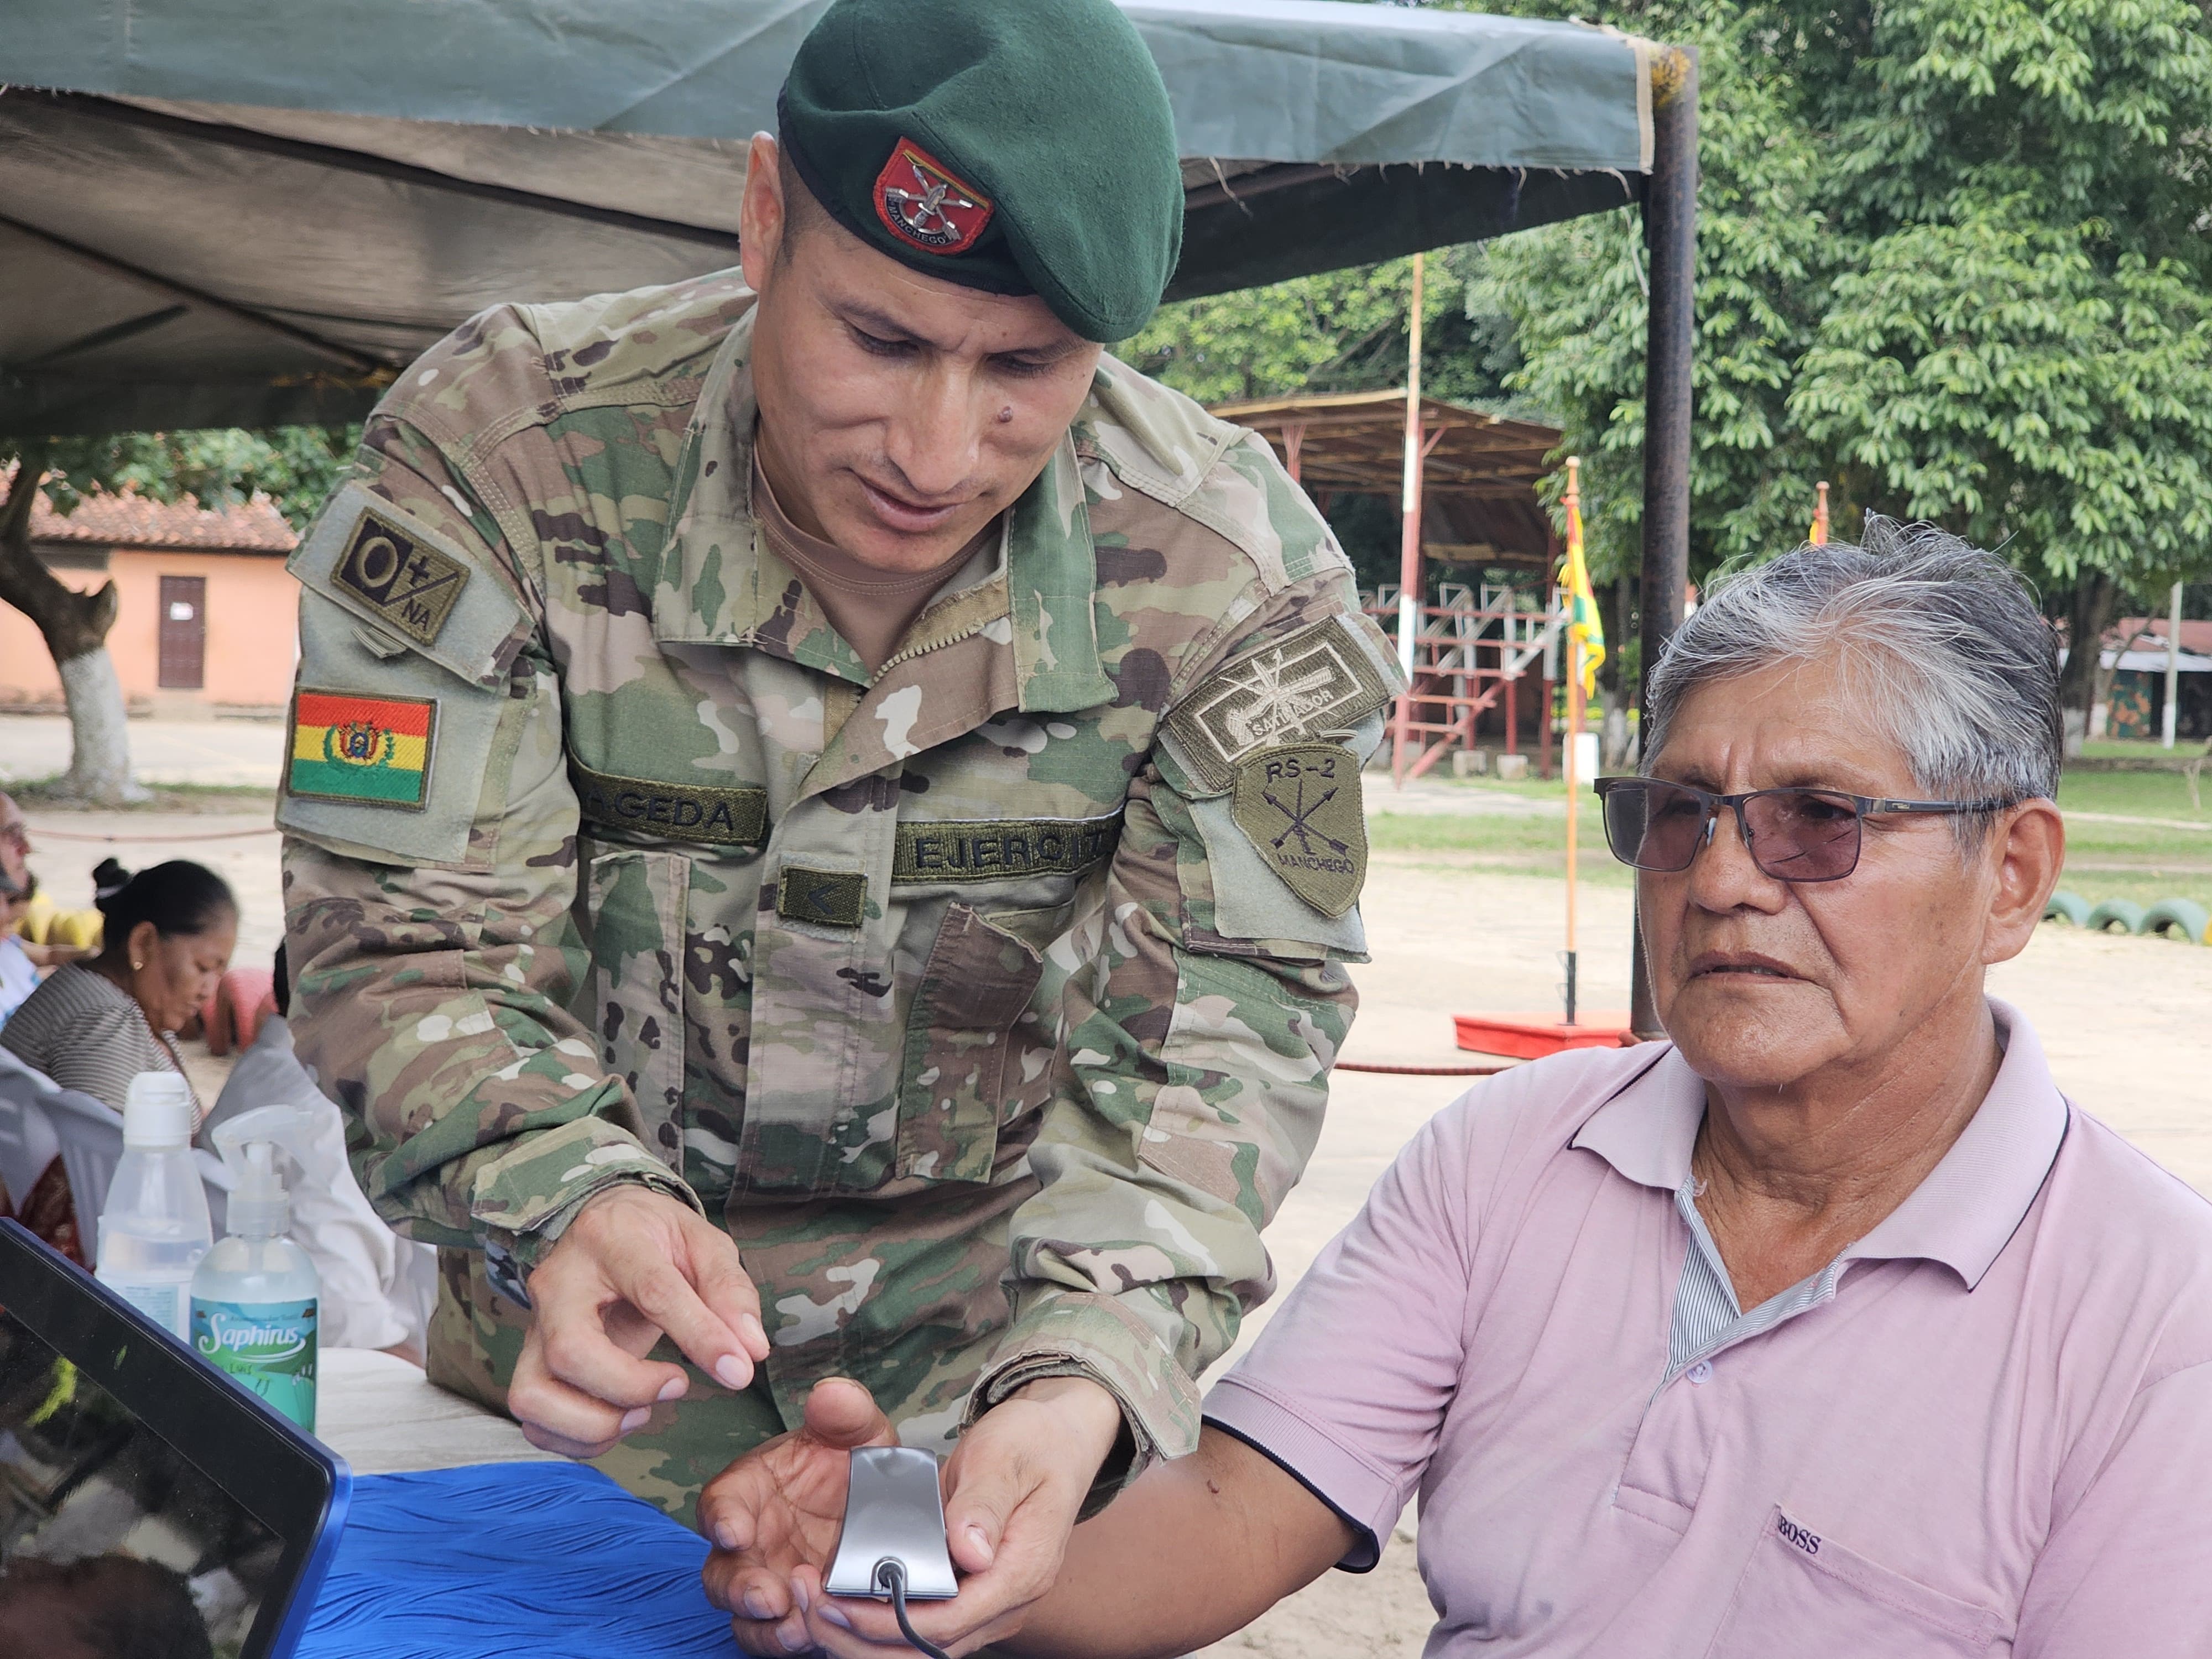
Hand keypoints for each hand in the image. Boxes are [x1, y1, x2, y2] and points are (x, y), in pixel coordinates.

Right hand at [506, 1185, 770, 1458]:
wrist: (603, 1227)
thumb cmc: (657, 1238)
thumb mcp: (704, 1245)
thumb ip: (729, 1292)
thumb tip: (750, 1351)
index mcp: (611, 1239)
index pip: (653, 1292)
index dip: (699, 1337)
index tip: (738, 1371)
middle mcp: (559, 1282)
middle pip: (571, 1351)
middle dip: (630, 1387)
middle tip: (678, 1384)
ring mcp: (534, 1325)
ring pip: (534, 1394)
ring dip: (593, 1422)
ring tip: (642, 1413)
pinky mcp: (527, 1360)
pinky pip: (534, 1419)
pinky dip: (576, 1438)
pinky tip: (618, 1419)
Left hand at [700, 1374, 1124, 1657]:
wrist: (1057, 1441)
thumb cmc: (1031, 1442)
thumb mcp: (1006, 1457)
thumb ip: (984, 1504)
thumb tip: (969, 1554)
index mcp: (1023, 1571)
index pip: (948, 1621)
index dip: (887, 1621)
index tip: (836, 1601)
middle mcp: (1006, 1603)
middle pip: (927, 1650)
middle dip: (860, 1639)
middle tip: (806, 1603)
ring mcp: (988, 1605)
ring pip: (920, 1649)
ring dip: (862, 1638)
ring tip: (810, 1603)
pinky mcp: (968, 1597)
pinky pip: (919, 1628)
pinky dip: (876, 1624)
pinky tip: (839, 1600)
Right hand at [700, 1377, 901, 1654]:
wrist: (887, 1507)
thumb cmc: (856, 1463)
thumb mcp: (861, 1432)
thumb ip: (846, 1412)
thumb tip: (830, 1394)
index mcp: (752, 1488)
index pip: (721, 1501)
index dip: (723, 1516)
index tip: (736, 1530)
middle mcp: (749, 1539)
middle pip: (721, 1569)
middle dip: (739, 1587)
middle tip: (768, 1595)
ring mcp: (765, 1579)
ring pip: (740, 1611)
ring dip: (762, 1623)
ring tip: (795, 1623)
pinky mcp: (788, 1612)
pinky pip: (770, 1635)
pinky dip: (783, 1639)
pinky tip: (810, 1635)